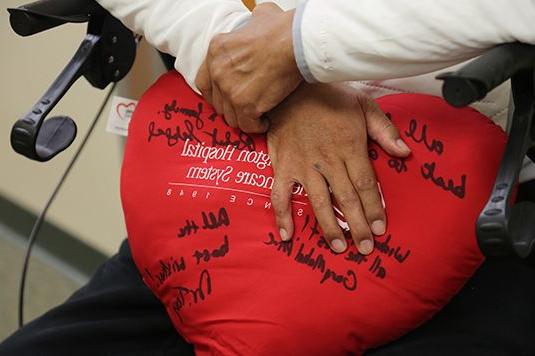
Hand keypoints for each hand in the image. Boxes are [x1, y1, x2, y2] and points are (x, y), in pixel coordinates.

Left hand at [195, 3, 300, 133]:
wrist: (294, 44)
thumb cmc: (281, 30)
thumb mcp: (258, 17)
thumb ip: (250, 25)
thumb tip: (257, 23)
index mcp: (216, 51)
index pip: (204, 83)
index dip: (215, 96)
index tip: (224, 100)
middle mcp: (218, 71)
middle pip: (218, 103)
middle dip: (232, 108)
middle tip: (245, 108)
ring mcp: (230, 90)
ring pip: (231, 117)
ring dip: (244, 118)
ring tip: (256, 116)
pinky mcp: (246, 105)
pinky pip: (247, 125)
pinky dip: (256, 126)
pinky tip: (264, 122)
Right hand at [267, 83, 410, 254]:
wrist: (291, 87)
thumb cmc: (329, 96)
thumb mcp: (363, 104)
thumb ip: (385, 130)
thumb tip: (405, 153)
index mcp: (350, 146)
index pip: (366, 184)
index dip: (374, 208)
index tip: (381, 228)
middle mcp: (328, 160)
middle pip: (346, 199)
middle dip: (358, 225)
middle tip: (365, 248)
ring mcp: (304, 165)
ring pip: (319, 202)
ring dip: (329, 227)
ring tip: (338, 248)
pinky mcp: (283, 165)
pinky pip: (281, 194)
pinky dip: (282, 215)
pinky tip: (288, 235)